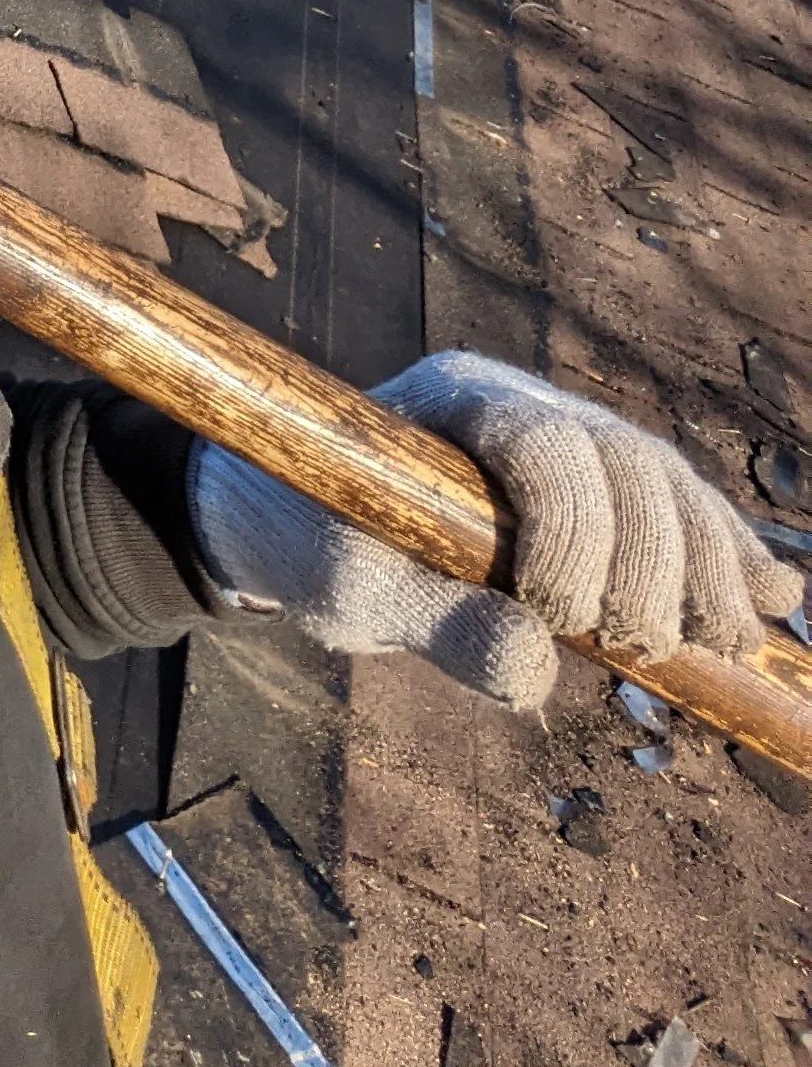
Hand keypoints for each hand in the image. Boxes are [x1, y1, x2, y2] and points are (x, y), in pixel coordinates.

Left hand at [187, 351, 803, 712]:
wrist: (303, 521)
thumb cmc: (314, 542)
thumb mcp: (346, 588)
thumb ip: (430, 620)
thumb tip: (533, 667)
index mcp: (452, 399)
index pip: (544, 439)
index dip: (575, 529)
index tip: (561, 619)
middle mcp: (523, 400)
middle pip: (625, 457)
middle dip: (653, 558)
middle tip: (643, 654)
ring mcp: (569, 433)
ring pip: (666, 479)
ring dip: (709, 563)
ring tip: (725, 645)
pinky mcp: (599, 485)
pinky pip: (678, 506)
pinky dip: (724, 554)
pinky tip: (769, 603)